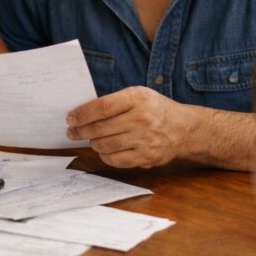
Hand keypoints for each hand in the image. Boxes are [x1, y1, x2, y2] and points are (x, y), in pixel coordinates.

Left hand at [66, 86, 193, 168]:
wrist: (184, 129)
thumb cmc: (154, 109)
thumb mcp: (138, 95)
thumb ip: (114, 102)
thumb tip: (82, 114)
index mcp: (138, 98)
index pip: (102, 107)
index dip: (82, 114)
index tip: (71, 118)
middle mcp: (142, 119)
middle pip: (100, 128)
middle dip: (81, 131)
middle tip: (72, 132)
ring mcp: (145, 140)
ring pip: (105, 145)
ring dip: (92, 143)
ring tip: (91, 139)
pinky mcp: (146, 157)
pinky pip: (115, 160)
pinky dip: (105, 156)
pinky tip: (104, 150)